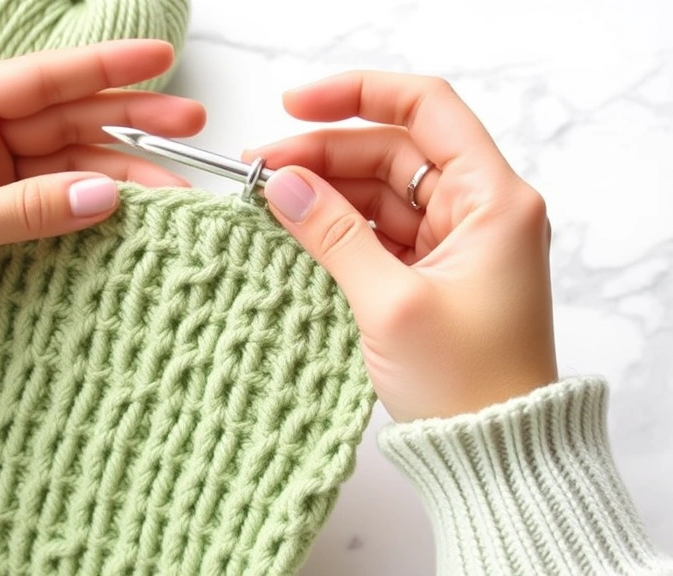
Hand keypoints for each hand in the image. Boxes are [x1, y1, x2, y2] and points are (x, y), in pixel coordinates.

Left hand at [0, 40, 204, 340]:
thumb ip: (25, 208)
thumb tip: (103, 197)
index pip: (41, 77)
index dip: (106, 67)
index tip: (160, 59)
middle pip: (66, 118)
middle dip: (129, 122)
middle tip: (189, 127)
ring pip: (67, 163)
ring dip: (118, 174)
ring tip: (171, 190)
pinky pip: (52, 200)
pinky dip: (88, 207)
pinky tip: (127, 213)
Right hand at [248, 71, 556, 421]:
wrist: (494, 453)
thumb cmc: (469, 384)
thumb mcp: (390, 302)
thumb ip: (333, 234)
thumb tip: (283, 185)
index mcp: (493, 201)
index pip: (426, 109)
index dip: (358, 94)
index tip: (295, 106)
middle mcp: (479, 210)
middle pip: (392, 152)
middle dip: (324, 154)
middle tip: (260, 170)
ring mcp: (454, 242)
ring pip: (380, 191)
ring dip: (324, 191)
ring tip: (266, 201)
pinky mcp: (432, 272)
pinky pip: (377, 231)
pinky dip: (337, 228)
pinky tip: (294, 231)